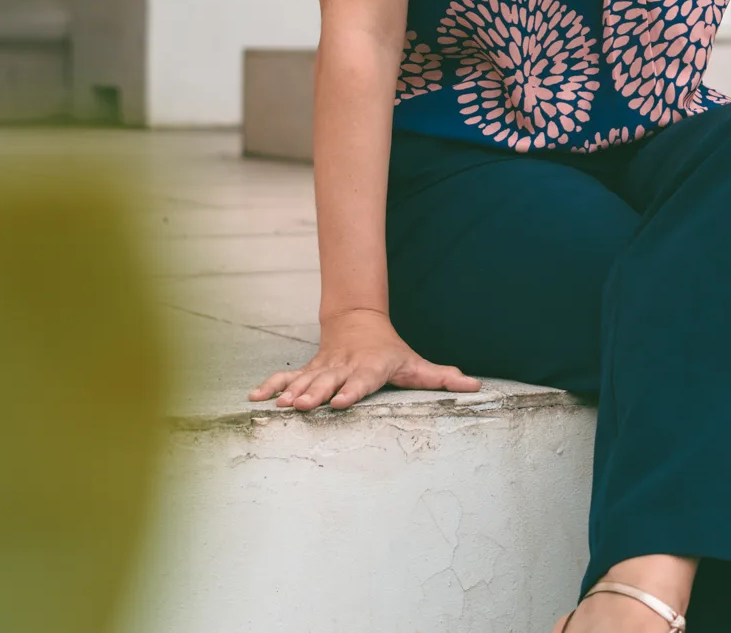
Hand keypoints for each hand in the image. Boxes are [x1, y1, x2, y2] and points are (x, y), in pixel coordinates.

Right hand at [248, 308, 481, 410]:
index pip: (361, 381)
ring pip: (304, 380)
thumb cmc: (391, 352)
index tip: (340, 402)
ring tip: (280, 405)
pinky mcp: (307, 371)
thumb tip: (476, 386)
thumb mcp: (416, 364)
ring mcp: (322, 369)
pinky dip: (270, 386)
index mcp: (369, 369)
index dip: (351, 391)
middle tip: (303, 406)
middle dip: (315, 394)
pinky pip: (285, 378)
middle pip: (328, 382)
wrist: (359, 323)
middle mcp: (343, 369)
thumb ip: (443, 378)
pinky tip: (254, 398)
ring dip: (291, 392)